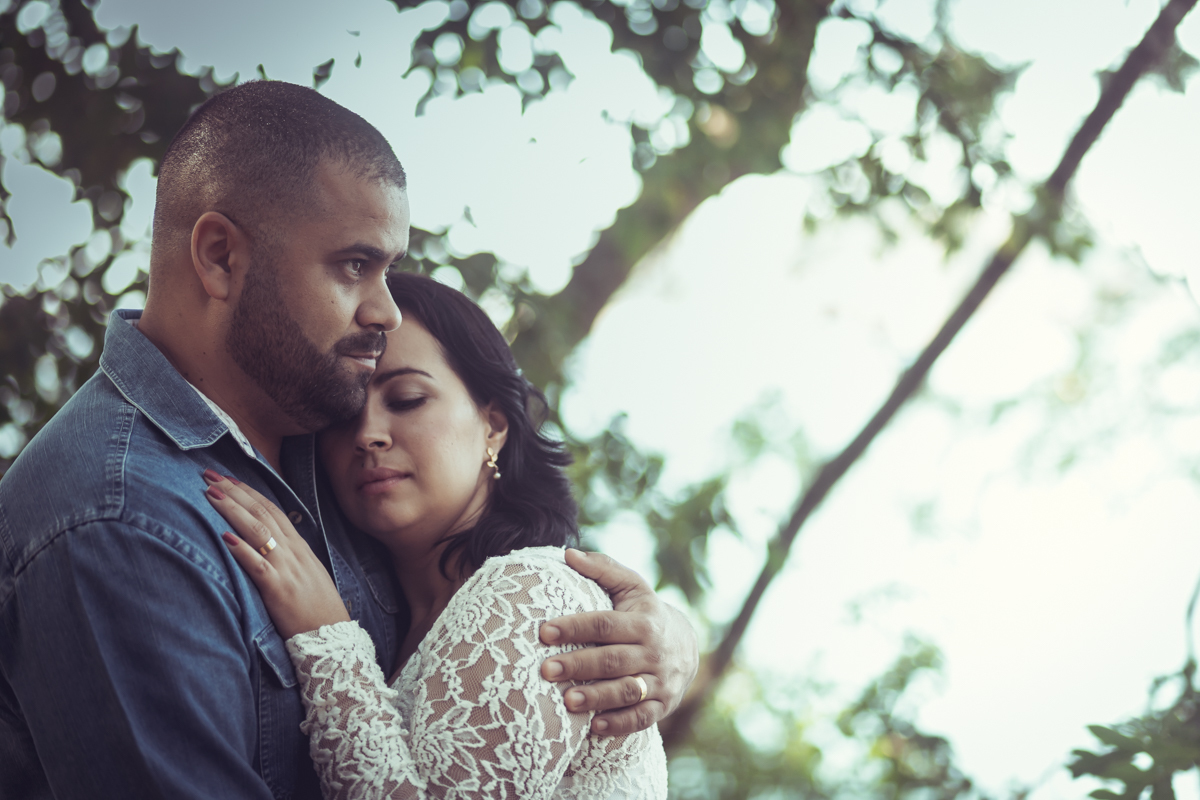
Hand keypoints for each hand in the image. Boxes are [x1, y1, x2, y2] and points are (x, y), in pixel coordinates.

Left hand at [203, 473, 348, 637]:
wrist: (332, 636)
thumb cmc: (316, 608)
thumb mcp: (306, 573)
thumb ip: (288, 556)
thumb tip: (266, 543)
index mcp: (299, 547)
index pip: (272, 509)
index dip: (249, 491)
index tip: (228, 477)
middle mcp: (293, 552)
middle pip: (262, 513)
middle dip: (234, 492)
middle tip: (210, 474)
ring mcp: (287, 569)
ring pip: (258, 532)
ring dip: (233, 510)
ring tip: (210, 494)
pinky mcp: (279, 590)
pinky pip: (259, 566)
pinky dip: (242, 550)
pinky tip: (225, 537)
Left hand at [540, 549, 698, 735]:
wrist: (686, 645)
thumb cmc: (645, 612)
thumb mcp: (631, 586)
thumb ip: (602, 569)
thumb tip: (567, 554)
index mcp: (644, 622)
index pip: (605, 624)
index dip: (575, 627)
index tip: (544, 631)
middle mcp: (653, 652)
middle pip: (613, 660)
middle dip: (579, 665)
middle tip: (545, 669)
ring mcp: (659, 681)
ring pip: (627, 692)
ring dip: (597, 697)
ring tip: (567, 701)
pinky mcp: (662, 706)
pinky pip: (641, 719)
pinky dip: (619, 724)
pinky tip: (593, 727)